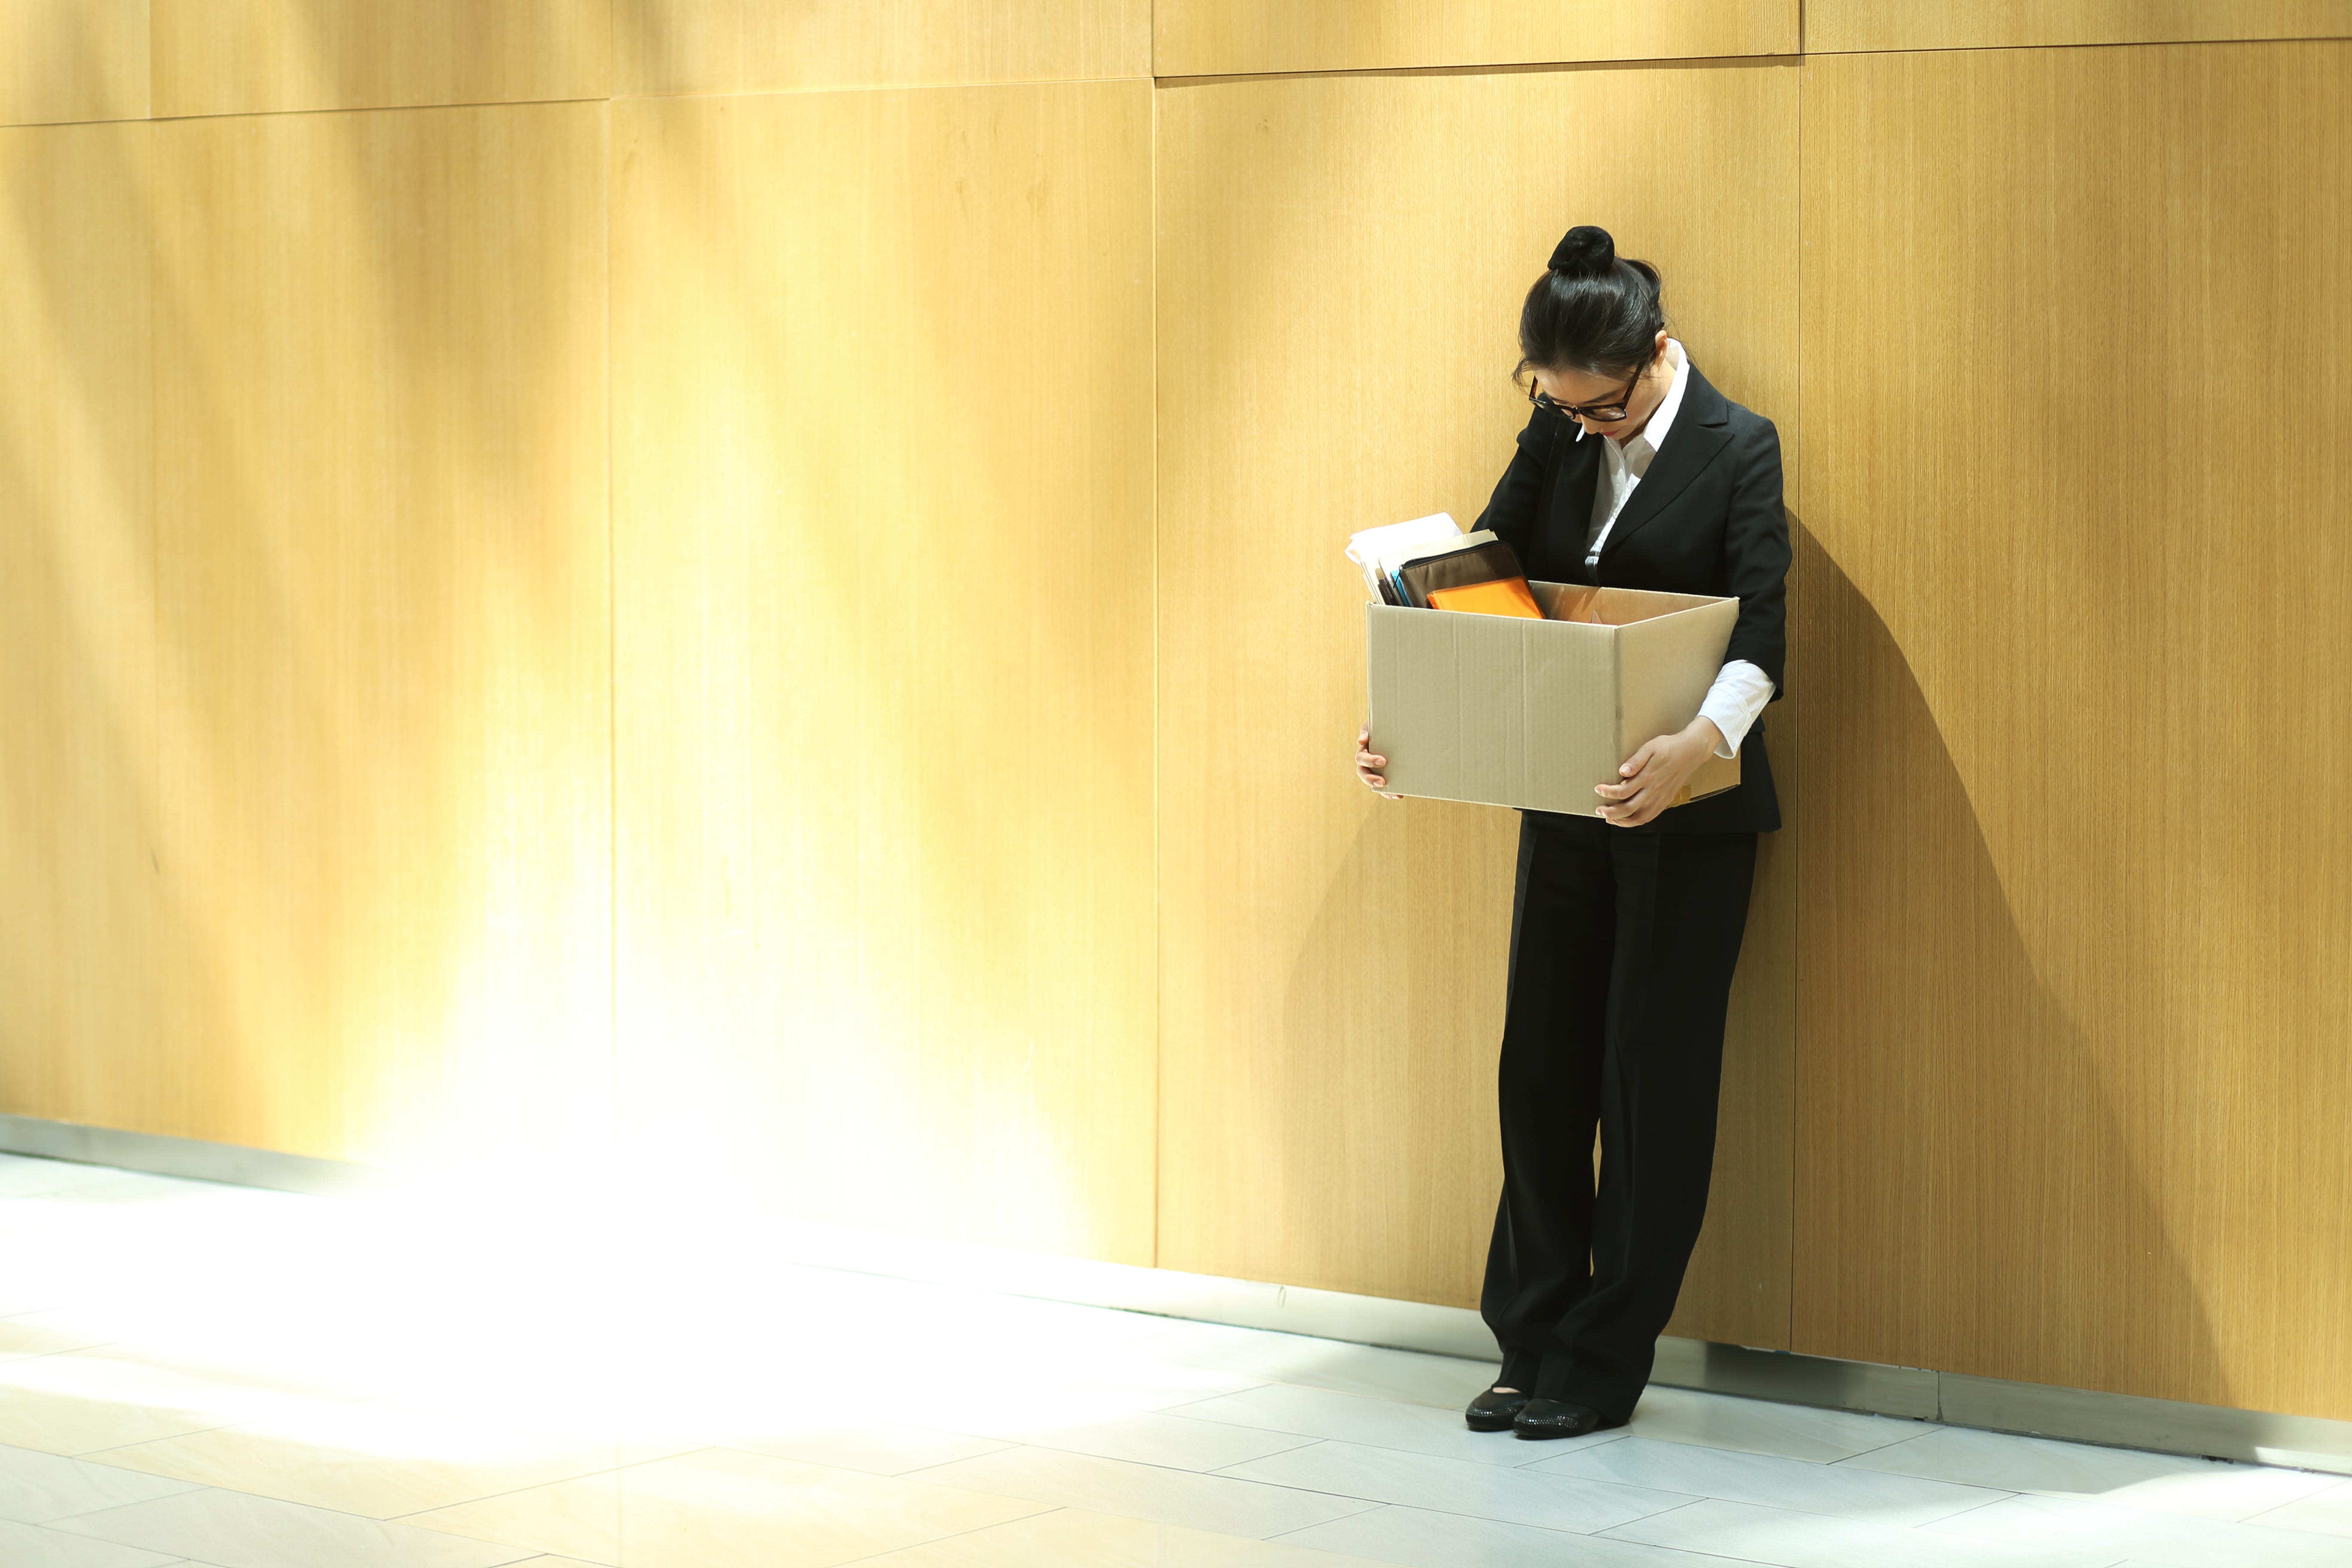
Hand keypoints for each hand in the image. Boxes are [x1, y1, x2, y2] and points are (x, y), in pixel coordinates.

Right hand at [1356, 724, 1401, 800]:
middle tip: (1382, 781)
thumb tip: (1361, 740)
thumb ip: (1366, 730)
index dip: (1370, 761)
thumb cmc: (1383, 724)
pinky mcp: (1385, 774)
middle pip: (1363, 773)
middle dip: (1371, 779)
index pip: (1361, 759)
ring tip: (1393, 793)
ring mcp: (1376, 769)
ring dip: (1381, 790)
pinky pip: (1384, 787)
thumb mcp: (1373, 723)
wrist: (1395, 725)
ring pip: (1372, 783)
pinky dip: (1390, 792)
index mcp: (1364, 750)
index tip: (1383, 761)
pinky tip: (1399, 794)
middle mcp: (1367, 762)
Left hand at [1596, 718, 1722, 826]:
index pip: (1623, 791)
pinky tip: (1629, 819)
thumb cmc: (1669, 747)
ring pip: (1640, 818)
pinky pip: (1650, 817)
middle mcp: (1654, 791)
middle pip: (1628, 809)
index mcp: (1648, 777)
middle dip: (1610, 813)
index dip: (1607, 793)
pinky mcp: (1666, 801)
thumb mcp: (1650, 747)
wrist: (1691, 751)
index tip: (1598, 789)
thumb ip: (1636, 761)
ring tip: (1610, 819)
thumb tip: (1622, 771)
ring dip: (1623, 821)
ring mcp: (1660, 798)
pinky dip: (1637, 821)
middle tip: (1599, 810)